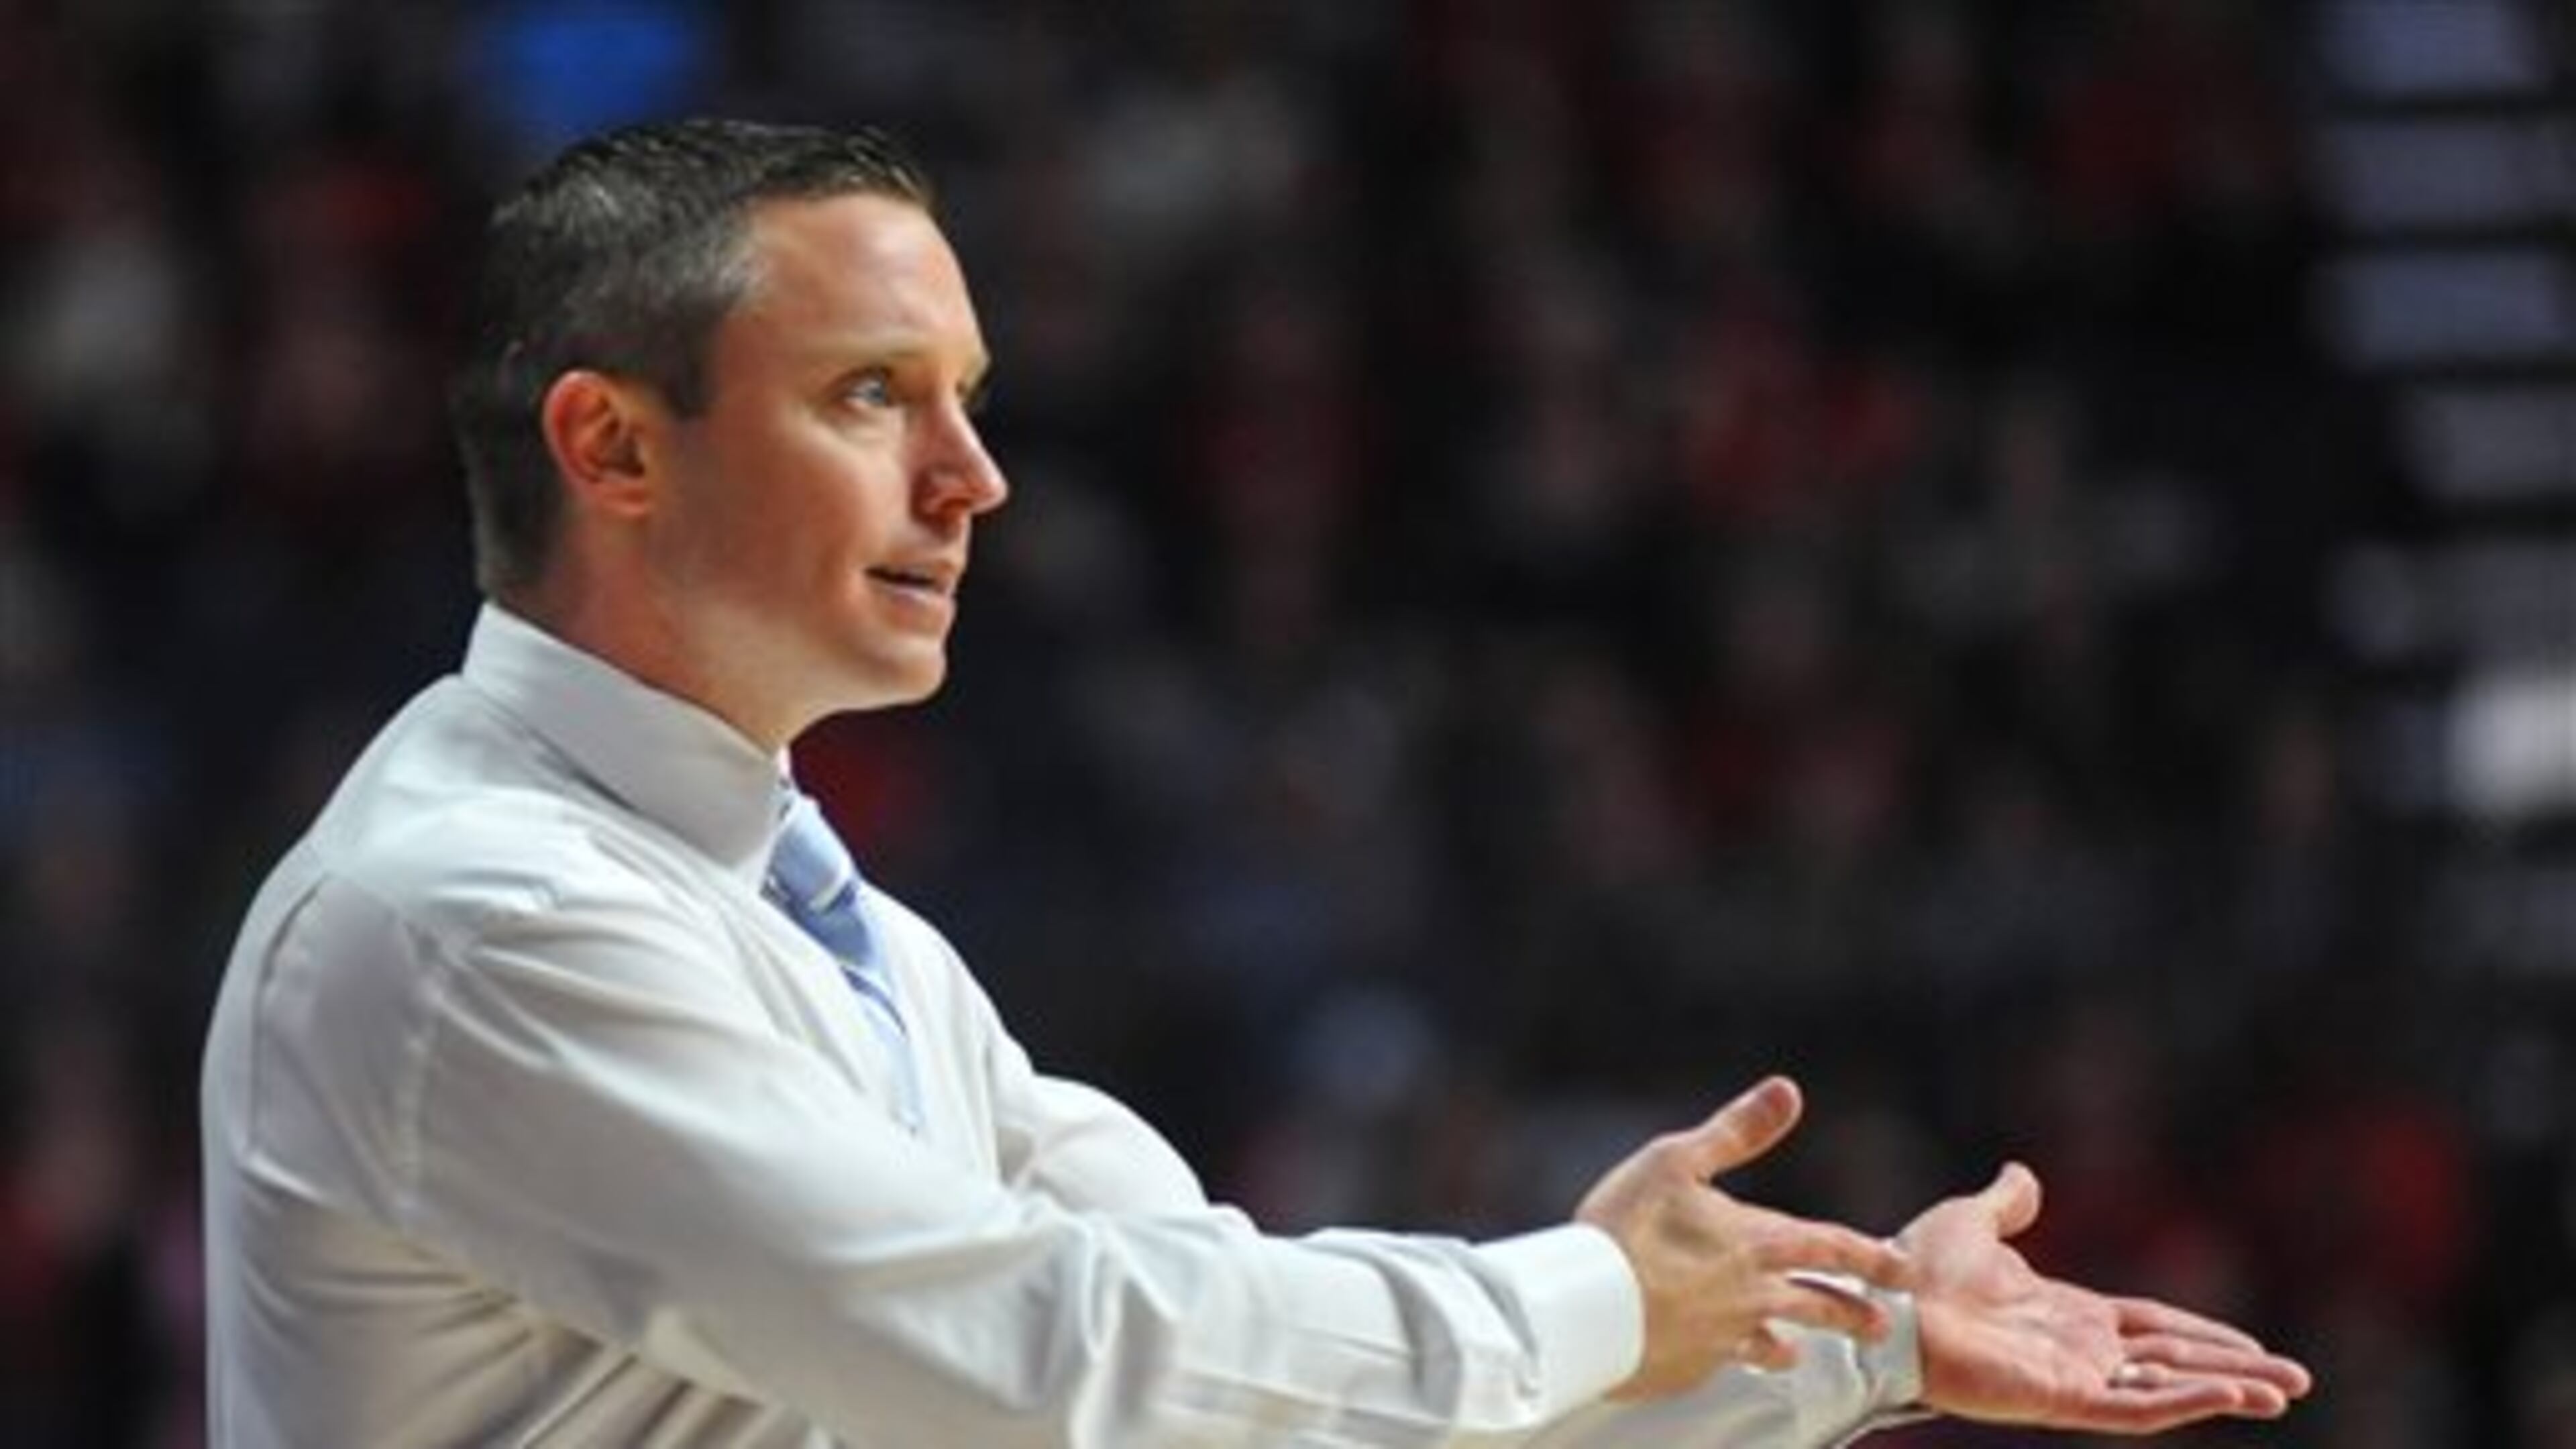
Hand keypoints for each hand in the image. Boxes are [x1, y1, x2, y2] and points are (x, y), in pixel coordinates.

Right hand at [1576, 1077, 1914, 1399]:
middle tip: (1882, 1324)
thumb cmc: (1626, 1227)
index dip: (1870, 1255)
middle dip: (1853, 1311)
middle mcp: (1752, 1294)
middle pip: (1818, 1302)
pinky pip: (1725, 1361)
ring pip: (1776, 1339)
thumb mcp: (1677, 1160)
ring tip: (1808, 1352)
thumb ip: (1736, 1130)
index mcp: (1754, 1240)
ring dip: (1800, 1342)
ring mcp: (1724, 1335)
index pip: (1830, 1246)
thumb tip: (1787, 1089)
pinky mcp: (1691, 1365)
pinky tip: (1736, 1357)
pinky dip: (1738, 1357)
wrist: (1585, 1310)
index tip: (1903, 1268)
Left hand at [1900, 1163, 2313, 1432]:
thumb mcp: (1971, 1222)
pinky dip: (2183, 1402)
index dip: (2203, 1334)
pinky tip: (2228, 1395)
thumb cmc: (1915, 1269)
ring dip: (2226, 1389)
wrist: (1883, 1302)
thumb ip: (2005, 1204)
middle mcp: (2079, 1350)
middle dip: (2236, 1369)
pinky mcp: (2060, 1399)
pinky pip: (2133, 1408)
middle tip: (2296, 1380)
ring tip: (2283, 1391)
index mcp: (2067, 1313)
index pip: (2154, 1327)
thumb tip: (2022, 1173)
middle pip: (2175, 1361)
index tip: (2253, 1346)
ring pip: (2166, 1388)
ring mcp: (2073, 1377)